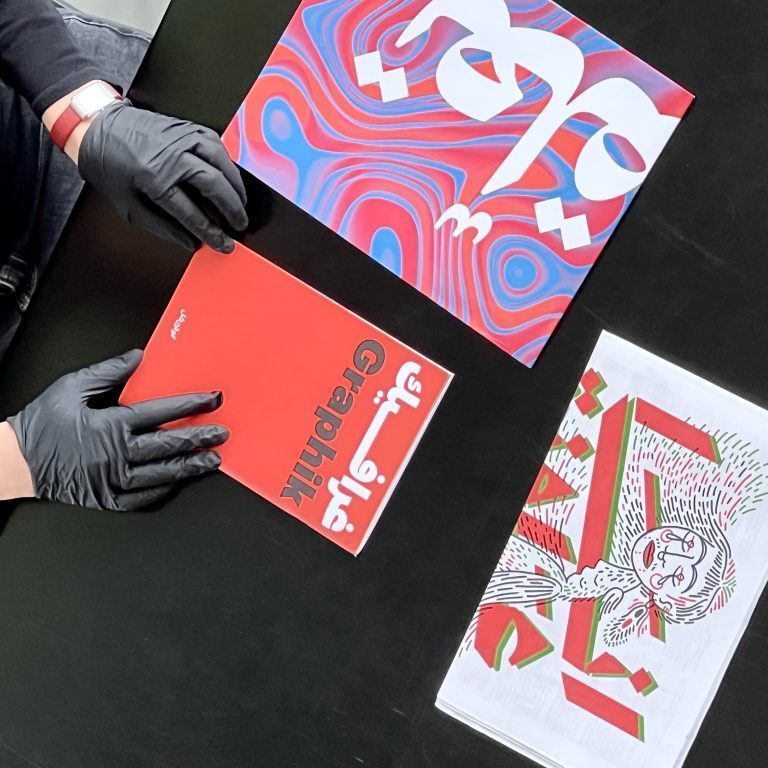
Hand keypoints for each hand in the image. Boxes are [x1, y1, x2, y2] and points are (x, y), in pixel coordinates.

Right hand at [7, 350, 227, 510]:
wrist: (16, 460)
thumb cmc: (41, 424)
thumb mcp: (71, 387)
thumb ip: (109, 371)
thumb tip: (138, 357)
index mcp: (110, 425)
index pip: (161, 412)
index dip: (191, 404)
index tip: (212, 399)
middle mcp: (115, 455)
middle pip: (168, 445)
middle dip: (199, 437)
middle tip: (221, 433)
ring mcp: (112, 480)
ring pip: (162, 474)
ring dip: (190, 466)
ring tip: (212, 460)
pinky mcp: (107, 499)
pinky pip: (143, 497)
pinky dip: (164, 488)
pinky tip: (179, 480)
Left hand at [77, 101, 247, 252]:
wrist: (96, 127)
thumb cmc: (109, 165)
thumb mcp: (129, 206)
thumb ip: (163, 227)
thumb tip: (191, 241)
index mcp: (154, 178)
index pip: (193, 213)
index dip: (211, 232)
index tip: (223, 243)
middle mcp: (171, 156)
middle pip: (214, 185)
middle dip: (232, 209)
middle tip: (239, 224)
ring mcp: (181, 137)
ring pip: (221, 162)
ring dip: (236, 185)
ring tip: (240, 203)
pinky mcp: (186, 127)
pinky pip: (216, 144)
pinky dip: (227, 162)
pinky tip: (230, 176)